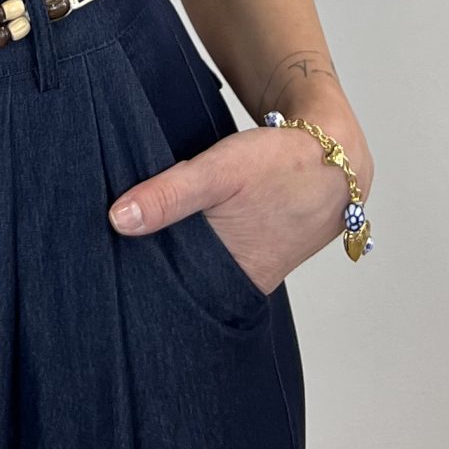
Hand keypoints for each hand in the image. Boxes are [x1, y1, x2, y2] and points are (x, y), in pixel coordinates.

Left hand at [107, 104, 368, 296]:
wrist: (336, 154)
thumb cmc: (281, 163)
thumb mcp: (219, 171)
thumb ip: (169, 195)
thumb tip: (118, 219)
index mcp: (233, 279)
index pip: (173, 294)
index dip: (142, 281)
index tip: (112, 266)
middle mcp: (244, 284)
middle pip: (185, 283)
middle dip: (156, 266)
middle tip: (118, 247)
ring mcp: (254, 269)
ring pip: (201, 266)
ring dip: (178, 250)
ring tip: (144, 231)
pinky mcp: (259, 252)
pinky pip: (219, 254)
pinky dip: (200, 241)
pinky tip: (182, 223)